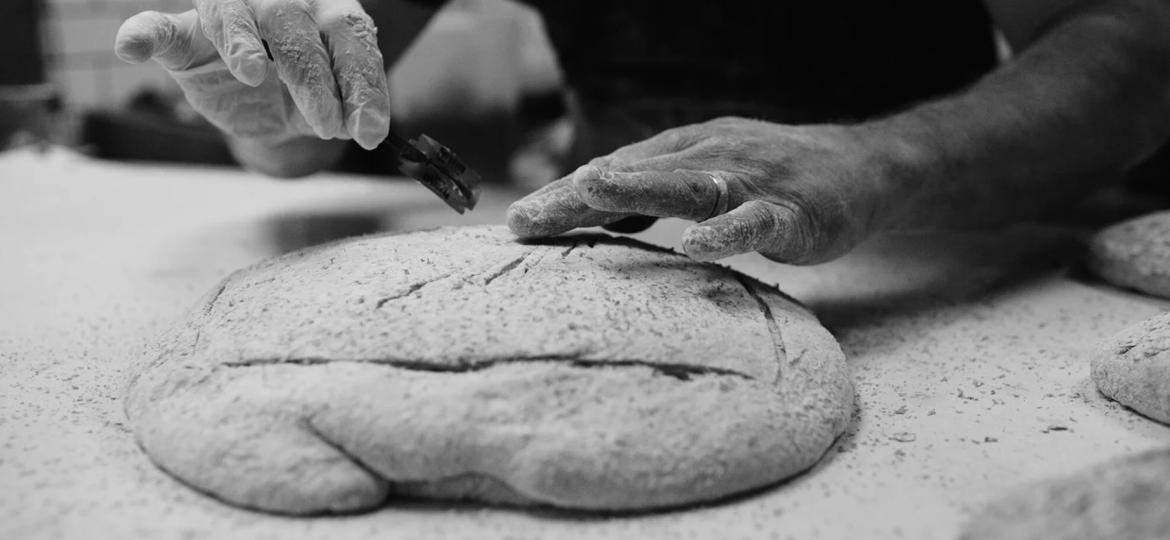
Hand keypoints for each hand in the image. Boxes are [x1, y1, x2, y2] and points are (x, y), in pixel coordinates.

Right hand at [114, 0, 389, 148]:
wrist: (270, 104)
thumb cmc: (310, 91)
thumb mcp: (337, 105)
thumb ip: (350, 110)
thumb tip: (360, 129)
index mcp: (328, 11)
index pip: (350, 36)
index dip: (361, 83)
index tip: (367, 130)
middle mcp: (282, 3)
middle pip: (296, 29)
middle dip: (314, 80)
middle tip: (327, 124)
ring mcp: (232, 14)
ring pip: (233, 15)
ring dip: (240, 43)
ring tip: (251, 73)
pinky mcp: (186, 36)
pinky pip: (161, 27)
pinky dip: (143, 34)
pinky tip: (132, 48)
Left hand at [507, 117, 891, 264]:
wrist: (860, 167)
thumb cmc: (770, 177)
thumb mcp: (705, 178)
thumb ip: (654, 195)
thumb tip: (594, 216)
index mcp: (682, 153)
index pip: (612, 176)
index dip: (563, 199)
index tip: (515, 225)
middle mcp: (708, 157)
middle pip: (633, 175)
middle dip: (576, 196)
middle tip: (526, 219)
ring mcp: (749, 181)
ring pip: (687, 184)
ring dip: (638, 187)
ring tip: (591, 190)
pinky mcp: (791, 211)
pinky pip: (756, 221)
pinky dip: (726, 231)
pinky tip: (697, 245)